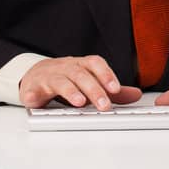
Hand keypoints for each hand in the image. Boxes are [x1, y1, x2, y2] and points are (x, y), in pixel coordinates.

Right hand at [19, 55, 142, 109]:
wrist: (35, 75)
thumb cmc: (66, 78)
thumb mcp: (90, 81)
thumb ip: (111, 89)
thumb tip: (136, 95)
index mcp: (81, 65)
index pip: (95, 64)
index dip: (106, 74)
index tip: (116, 89)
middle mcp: (66, 68)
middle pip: (80, 75)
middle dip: (94, 89)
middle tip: (104, 105)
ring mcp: (48, 77)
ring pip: (61, 81)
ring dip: (71, 92)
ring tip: (80, 103)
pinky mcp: (32, 88)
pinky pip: (32, 91)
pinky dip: (33, 96)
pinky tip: (35, 101)